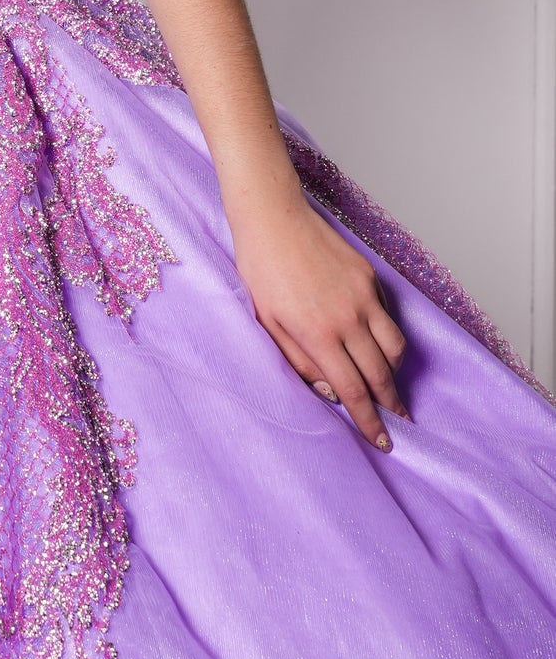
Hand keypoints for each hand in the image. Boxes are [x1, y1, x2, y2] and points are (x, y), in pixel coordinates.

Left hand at [232, 198, 409, 450]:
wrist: (273, 218)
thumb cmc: (261, 270)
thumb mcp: (267, 323)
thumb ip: (299, 362)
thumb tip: (330, 392)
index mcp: (318, 334)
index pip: (353, 390)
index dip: (369, 420)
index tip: (382, 439)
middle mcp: (348, 317)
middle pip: (382, 373)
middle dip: (391, 403)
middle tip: (397, 421)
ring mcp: (363, 296)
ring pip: (395, 347)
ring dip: (395, 372)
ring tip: (388, 385)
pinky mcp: (370, 277)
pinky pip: (388, 317)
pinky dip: (388, 337)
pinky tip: (377, 344)